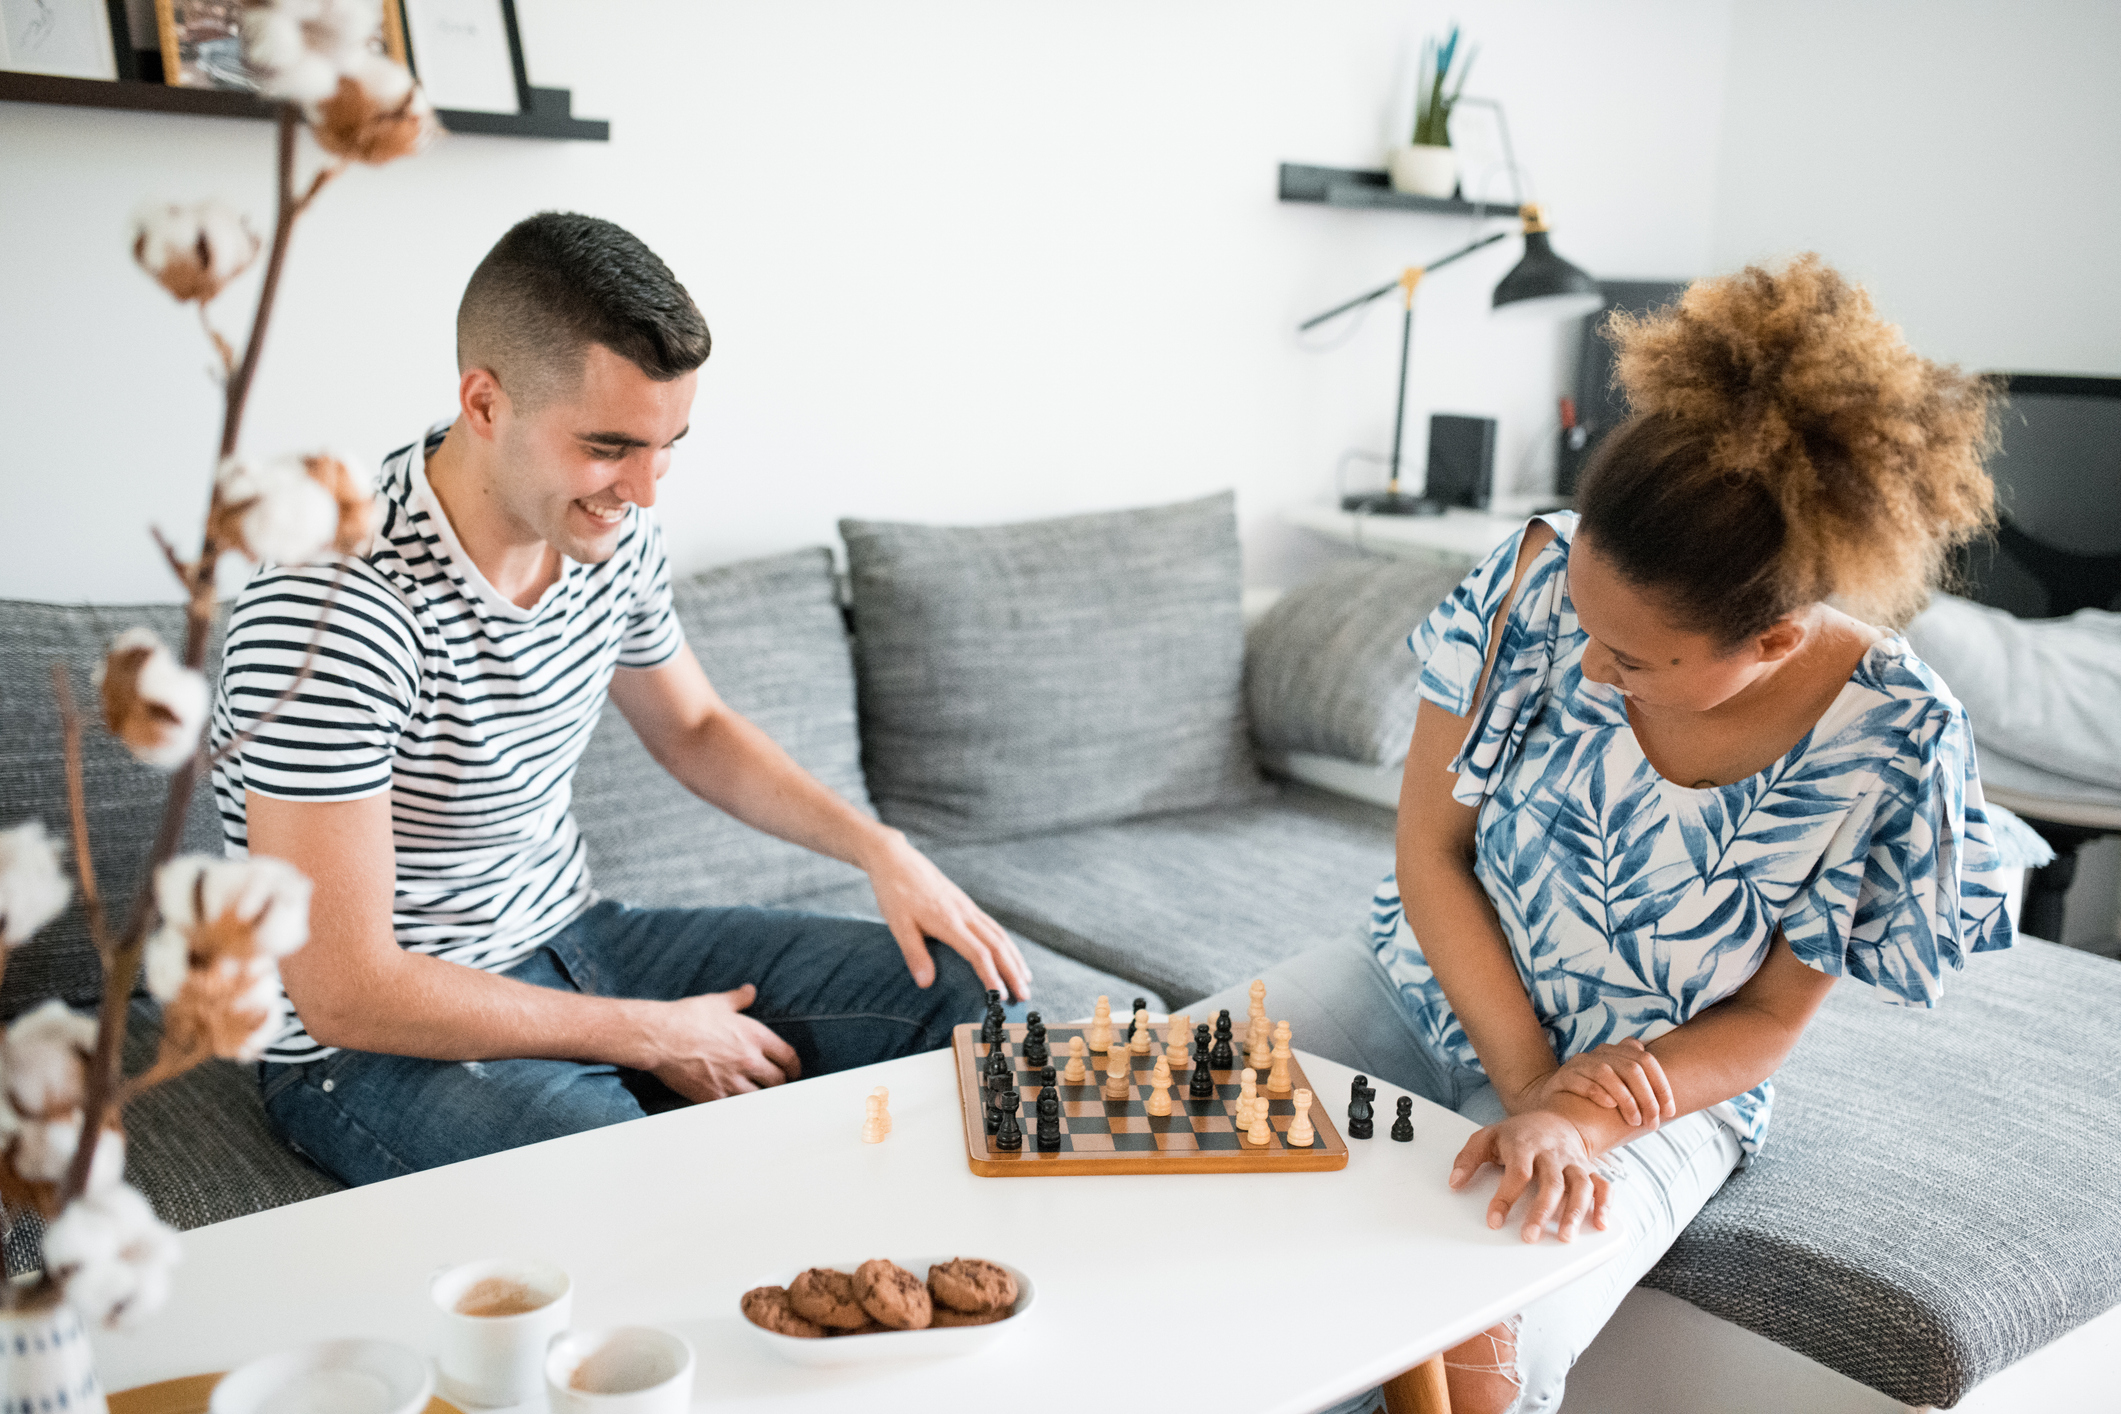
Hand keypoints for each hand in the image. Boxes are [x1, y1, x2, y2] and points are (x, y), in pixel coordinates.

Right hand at [640, 984, 800, 1100]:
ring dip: (761, 1097)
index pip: (788, 1057)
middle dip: (779, 1083)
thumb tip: (750, 991)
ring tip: (759, 1096)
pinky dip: (738, 1107)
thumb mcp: (718, 1002)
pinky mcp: (715, 1097)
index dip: (794, 1067)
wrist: (660, 1037)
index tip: (793, 1071)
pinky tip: (737, 1105)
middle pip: (778, 1081)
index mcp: (755, 1036)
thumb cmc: (688, 1017)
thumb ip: (739, 999)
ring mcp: (733, 1081)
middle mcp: (749, 1060)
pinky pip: (736, 1108)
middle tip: (775, 1084)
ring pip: (760, 1098)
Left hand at [859, 828, 1031, 1000]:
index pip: (979, 953)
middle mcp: (965, 914)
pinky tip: (1009, 954)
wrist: (897, 860)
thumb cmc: (895, 893)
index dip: (992, 976)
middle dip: (1013, 972)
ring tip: (1026, 979)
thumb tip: (925, 984)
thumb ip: (914, 954)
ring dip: (1015, 958)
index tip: (1001, 997)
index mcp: (949, 921)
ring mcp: (968, 909)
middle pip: (998, 945)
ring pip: (1000, 935)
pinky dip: (1007, 944)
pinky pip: (993, 927)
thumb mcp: (898, 925)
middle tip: (1025, 995)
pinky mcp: (966, 905)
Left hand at [1449, 1110, 1610, 1243]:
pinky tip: (1600, 1224)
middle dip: (1541, 1211)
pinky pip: (1603, 1186)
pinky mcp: (1589, 1169)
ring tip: (1565, 1237)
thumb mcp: (1488, 1137)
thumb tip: (1454, 1183)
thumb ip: (1468, 1158)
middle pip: (1551, 1183)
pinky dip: (1605, 1204)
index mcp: (1525, 1144)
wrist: (1554, 1119)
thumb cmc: (1518, 1134)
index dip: (1506, 1197)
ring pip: (1580, 1186)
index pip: (1517, 1172)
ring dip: (1574, 1212)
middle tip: (1529, 1236)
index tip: (1494, 1220)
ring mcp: (1573, 1162)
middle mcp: (1552, 1153)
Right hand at [1516, 1038, 1674, 1129]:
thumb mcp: (1623, 1094)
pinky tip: (1609, 1106)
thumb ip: (1643, 1091)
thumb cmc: (1597, 1107)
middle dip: (1647, 1098)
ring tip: (1634, 1121)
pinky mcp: (1562, 1077)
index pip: (1647, 1060)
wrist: (1557, 1113)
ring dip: (1626, 1100)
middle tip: (1652, 1124)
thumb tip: (1672, 1107)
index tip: (1670, 1112)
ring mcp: (1579, 1063)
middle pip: (1631, 1068)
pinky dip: (1598, 1092)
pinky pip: (1582, 1080)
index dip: (1662, 1086)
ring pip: (1608, 1073)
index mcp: (1618, 1053)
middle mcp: (1599, 1054)